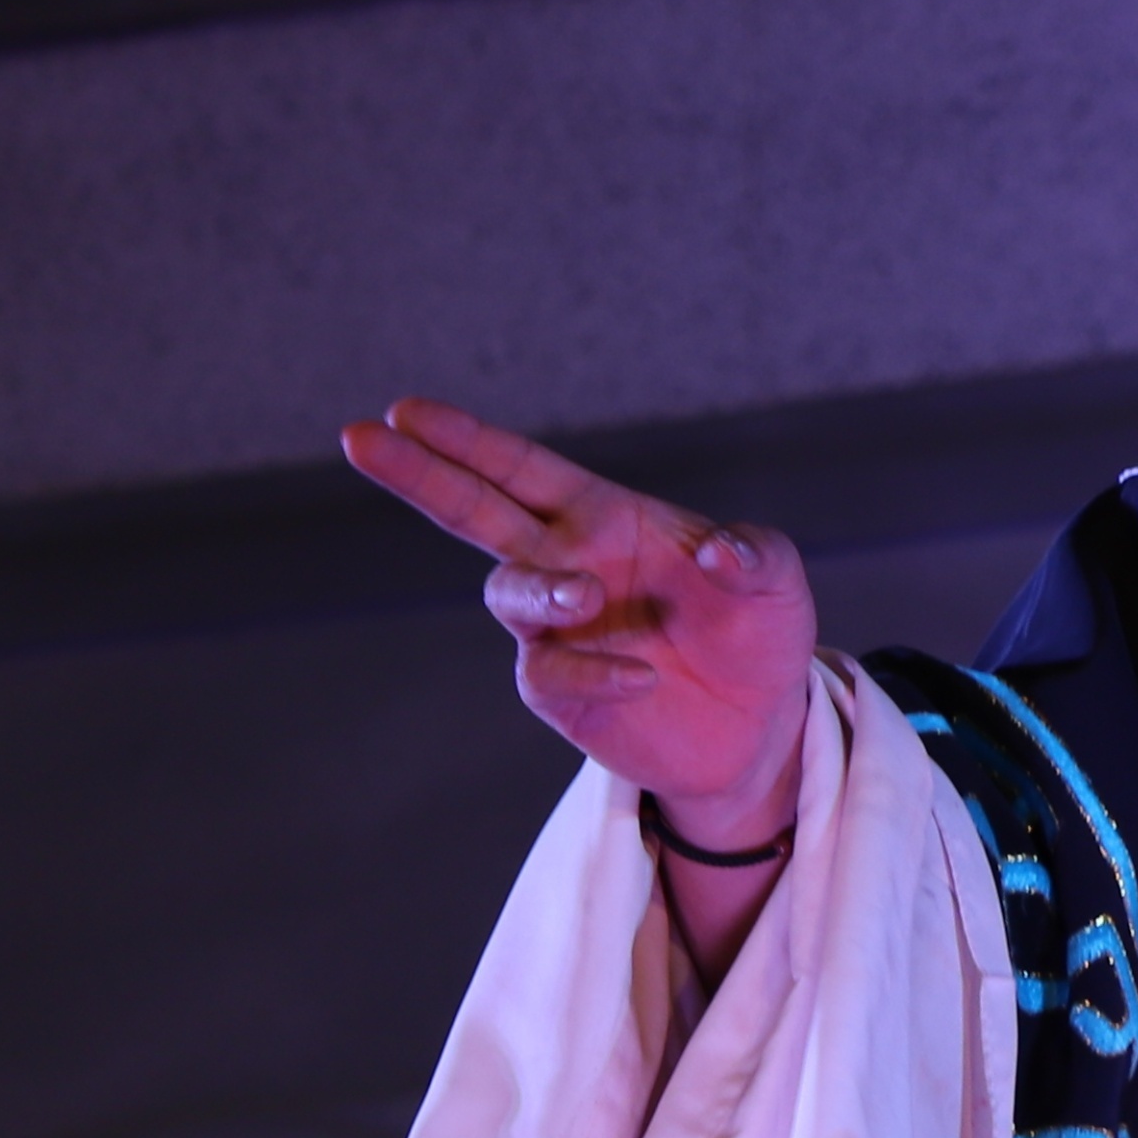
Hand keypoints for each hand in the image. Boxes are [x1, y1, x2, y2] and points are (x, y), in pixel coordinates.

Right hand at [342, 397, 820, 839]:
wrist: (757, 726)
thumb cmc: (757, 633)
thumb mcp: (777, 584)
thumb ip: (757, 555)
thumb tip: (720, 550)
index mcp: (602, 515)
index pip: (521, 468)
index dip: (465, 439)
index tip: (405, 411)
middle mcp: (566, 562)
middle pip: (473, 510)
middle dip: (419, 474)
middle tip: (361, 437)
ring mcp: (557, 629)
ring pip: (509, 594)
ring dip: (539, 589)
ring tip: (582, 595)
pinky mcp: (563, 691)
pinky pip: (551, 672)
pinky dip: (593, 669)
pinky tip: (642, 676)